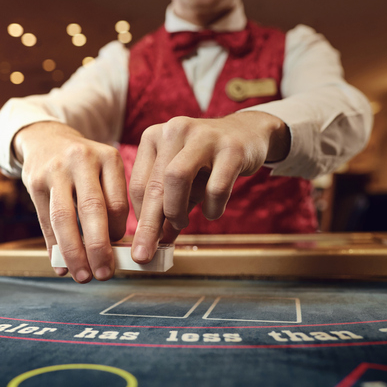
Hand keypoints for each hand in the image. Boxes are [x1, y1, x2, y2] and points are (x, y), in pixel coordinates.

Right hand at [13, 122, 128, 281]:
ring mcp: (56, 170)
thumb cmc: (84, 165)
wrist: (46, 139)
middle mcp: (82, 160)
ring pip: (64, 218)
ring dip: (74, 252)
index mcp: (108, 158)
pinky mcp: (35, 181)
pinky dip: (53, 247)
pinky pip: (45, 221)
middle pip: (92, 209)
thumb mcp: (104, 170)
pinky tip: (60, 266)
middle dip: (99, 247)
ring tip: (82, 276)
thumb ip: (111, 203)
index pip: (117, 203)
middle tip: (105, 275)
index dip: (118, 233)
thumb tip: (115, 250)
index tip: (117, 252)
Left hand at [128, 111, 289, 262]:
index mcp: (154, 137)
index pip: (139, 184)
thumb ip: (167, 208)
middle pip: (155, 184)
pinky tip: (212, 211)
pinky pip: (216, 187)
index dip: (140, 218)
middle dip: (149, 226)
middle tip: (145, 255)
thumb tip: (154, 243)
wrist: (247, 134)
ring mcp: (203, 136)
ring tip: (182, 223)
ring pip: (177, 178)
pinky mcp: (232, 148)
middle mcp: (174, 130)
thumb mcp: (182, 182)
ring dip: (176, 210)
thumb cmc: (206, 163)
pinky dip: (212, 207)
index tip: (143, 242)